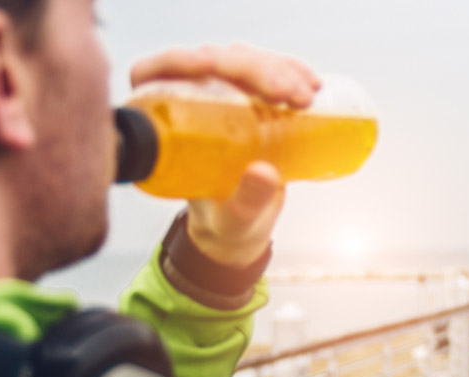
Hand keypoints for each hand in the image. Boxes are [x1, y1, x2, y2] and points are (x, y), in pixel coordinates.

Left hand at [130, 45, 321, 266]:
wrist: (244, 223)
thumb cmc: (224, 220)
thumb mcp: (232, 215)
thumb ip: (246, 199)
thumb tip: (264, 172)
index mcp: (166, 124)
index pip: (156, 75)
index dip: (175, 60)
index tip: (205, 67)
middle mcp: (190, 100)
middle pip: (211, 61)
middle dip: (251, 68)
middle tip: (285, 93)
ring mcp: (222, 94)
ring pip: (242, 59)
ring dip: (276, 68)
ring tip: (306, 95)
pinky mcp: (251, 95)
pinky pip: (269, 69)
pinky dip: (293, 70)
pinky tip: (312, 83)